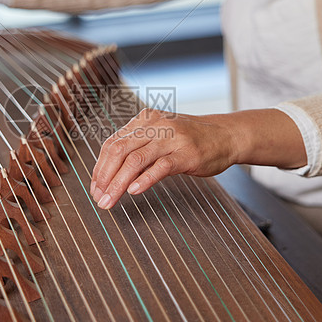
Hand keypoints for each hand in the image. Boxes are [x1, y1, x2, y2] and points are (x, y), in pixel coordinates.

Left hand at [90, 108, 239, 209]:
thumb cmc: (190, 139)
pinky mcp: (186, 153)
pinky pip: (160, 167)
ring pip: (135, 160)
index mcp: (144, 120)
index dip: (99, 167)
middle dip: (104, 177)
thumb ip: (137, 148)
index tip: (95, 187)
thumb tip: (109, 174)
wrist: (226, 135)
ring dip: (118, 183)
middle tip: (99, 197)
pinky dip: (144, 180)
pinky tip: (134, 191)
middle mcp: (155, 126)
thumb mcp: (160, 136)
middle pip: (119, 151)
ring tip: (110, 200)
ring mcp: (171, 138)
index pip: (112, 143)